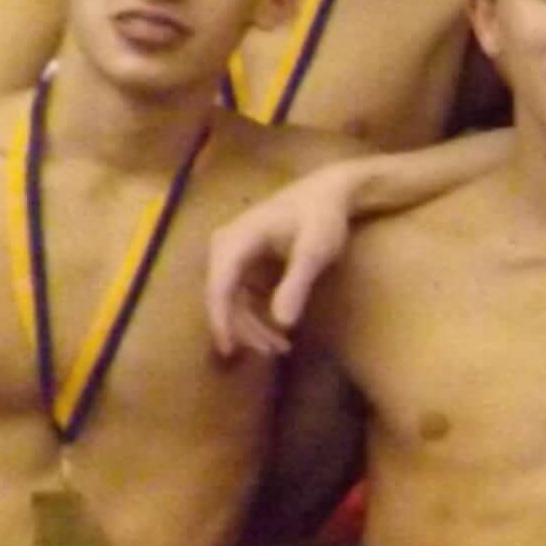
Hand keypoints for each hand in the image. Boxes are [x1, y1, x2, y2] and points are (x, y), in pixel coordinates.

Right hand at [202, 170, 361, 361]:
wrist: (327, 193)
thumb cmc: (322, 217)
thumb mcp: (315, 250)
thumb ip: (297, 284)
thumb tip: (282, 323)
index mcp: (235, 240)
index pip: (219, 287)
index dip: (222, 320)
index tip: (230, 349)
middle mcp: (224, 246)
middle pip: (222, 297)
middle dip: (244, 329)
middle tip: (274, 352)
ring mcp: (230, 254)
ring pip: (230, 300)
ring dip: (250, 326)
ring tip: (280, 348)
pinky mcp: (240, 262)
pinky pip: (239, 294)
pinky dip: (254, 315)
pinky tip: (274, 332)